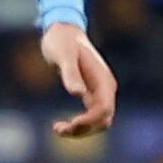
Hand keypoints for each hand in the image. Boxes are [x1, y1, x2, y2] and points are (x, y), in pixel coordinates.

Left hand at [41, 20, 117, 138]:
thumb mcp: (63, 56)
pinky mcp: (91, 94)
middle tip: (58, 128)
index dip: (89, 121)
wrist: (64, 32)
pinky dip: (79, 125)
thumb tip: (78, 94)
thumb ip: (71, 74)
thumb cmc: (62, 42)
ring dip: (81, 130)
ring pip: (99, 122)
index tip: (70, 124)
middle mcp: (105, 88)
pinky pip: (91, 116)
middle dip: (84, 129)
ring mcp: (100, 92)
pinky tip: (60, 125)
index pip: (104, 109)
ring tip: (57, 128)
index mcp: (103, 79)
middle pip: (104, 119)